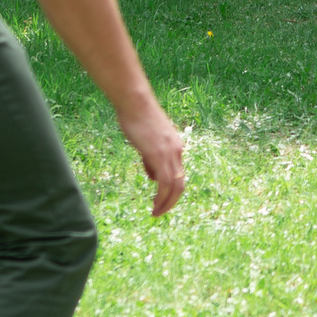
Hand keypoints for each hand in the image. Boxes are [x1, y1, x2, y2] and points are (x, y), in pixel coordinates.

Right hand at [117, 97, 187, 215]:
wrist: (135, 102)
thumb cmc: (136, 118)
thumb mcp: (147, 141)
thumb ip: (151, 159)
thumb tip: (153, 176)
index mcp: (175, 147)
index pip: (178, 174)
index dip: (171, 190)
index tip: (161, 200)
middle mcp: (176, 151)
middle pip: (180, 183)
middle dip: (172, 201)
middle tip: (160, 212)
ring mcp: (169, 153)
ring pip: (174, 186)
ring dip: (166, 203)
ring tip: (156, 213)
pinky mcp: (158, 155)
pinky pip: (165, 183)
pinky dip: (162, 197)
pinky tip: (154, 205)